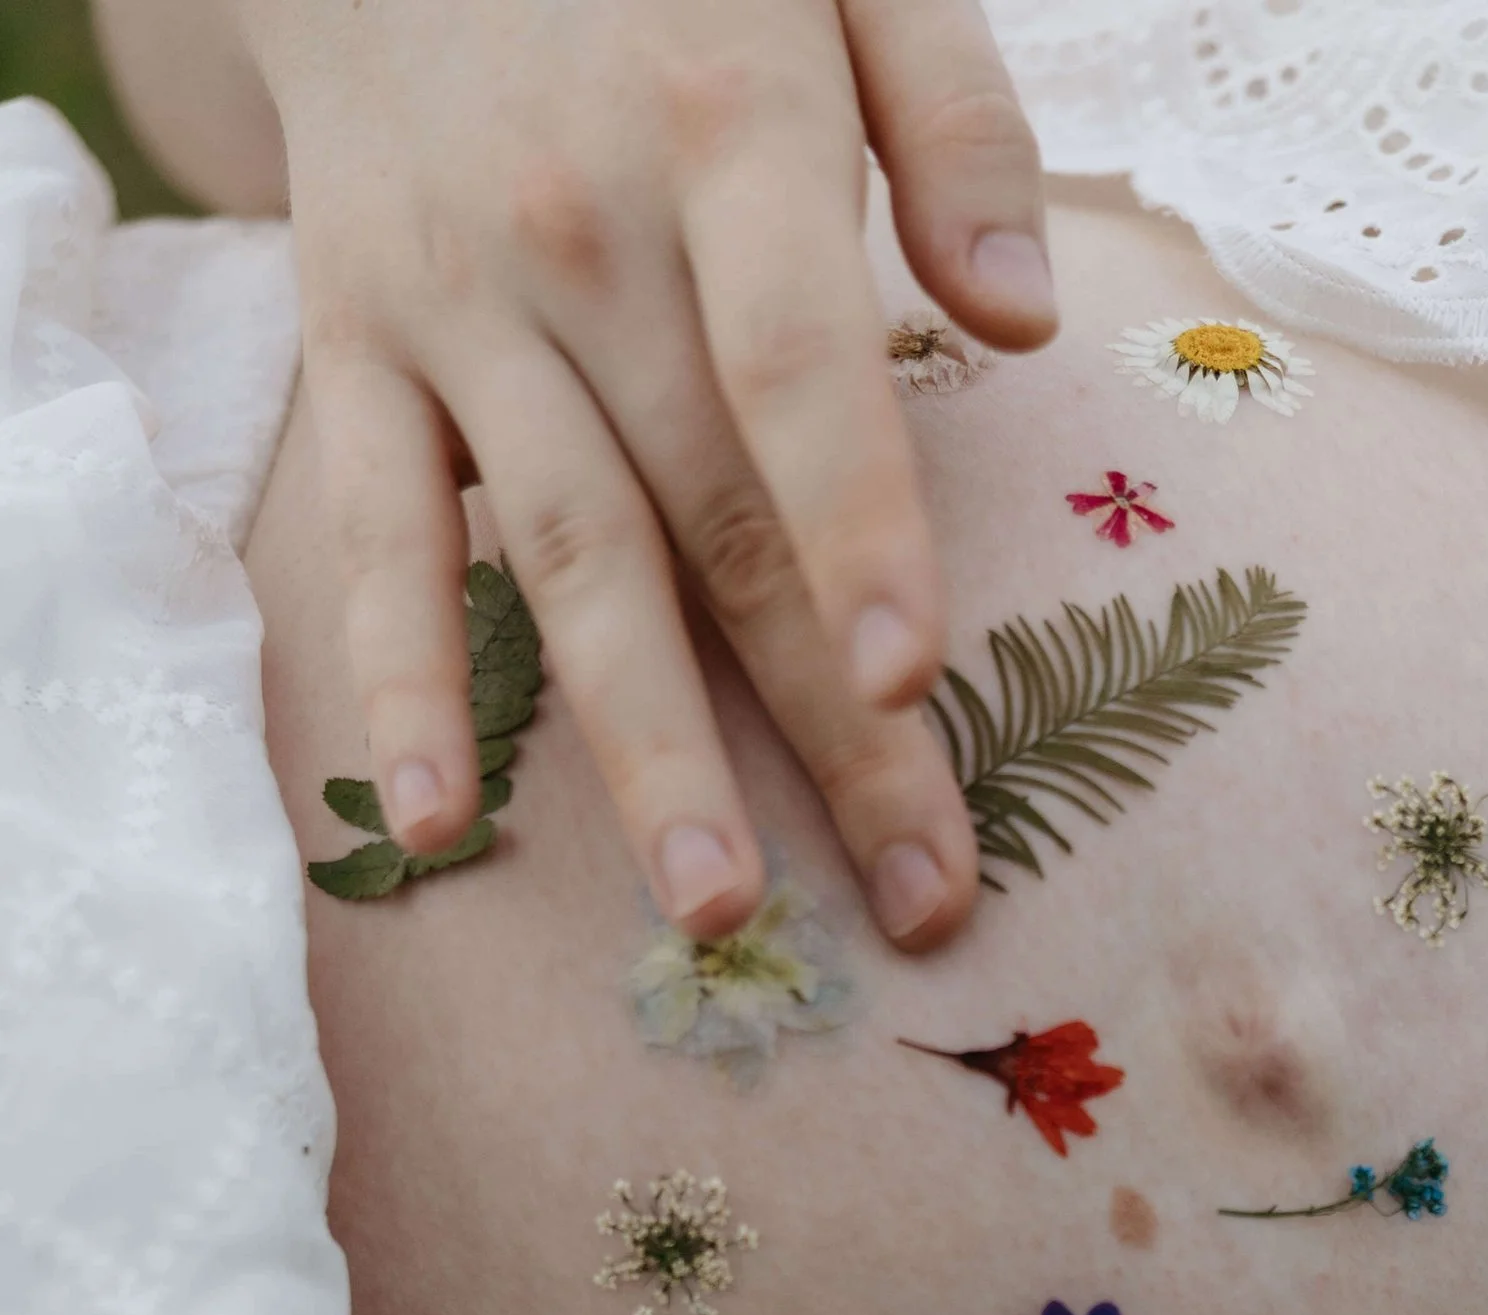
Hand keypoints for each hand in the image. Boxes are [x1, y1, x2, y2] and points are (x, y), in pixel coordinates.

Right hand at [240, 0, 1052, 949]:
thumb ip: (956, 116)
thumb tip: (1022, 319)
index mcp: (723, 132)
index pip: (796, 369)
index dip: (857, 528)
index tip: (915, 675)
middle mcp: (582, 237)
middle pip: (720, 519)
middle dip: (825, 725)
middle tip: (913, 898)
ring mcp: (458, 305)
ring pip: (570, 560)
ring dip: (645, 751)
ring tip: (717, 912)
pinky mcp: (353, 344)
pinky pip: (376, 534)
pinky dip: (399, 678)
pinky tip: (434, 821)